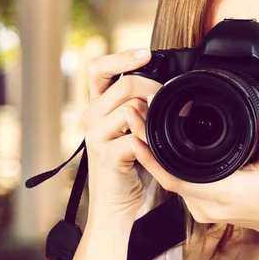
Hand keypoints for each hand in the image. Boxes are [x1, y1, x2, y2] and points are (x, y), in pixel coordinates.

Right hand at [82, 48, 161, 220]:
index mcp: (96, 107)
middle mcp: (90, 117)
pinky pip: (135, 135)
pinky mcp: (106, 154)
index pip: (98, 69)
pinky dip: (151, 141)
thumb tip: (164, 86)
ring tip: (159, 132)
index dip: (122, 57)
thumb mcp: (132, 131)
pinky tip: (152, 150)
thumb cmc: (128, 166)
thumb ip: (139, 107)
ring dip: (153, 117)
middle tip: (168, 101)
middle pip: (123, 86)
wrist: (115, 205)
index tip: (146, 54)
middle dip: (153, 89)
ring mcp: (95, 136)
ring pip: (130, 108)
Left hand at [124, 107, 258, 239]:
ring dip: (152, 152)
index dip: (153, 158)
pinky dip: (164, 162)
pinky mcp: (200, 204)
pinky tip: (157, 140)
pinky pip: (176, 182)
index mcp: (225, 193)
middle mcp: (207, 204)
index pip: (178, 178)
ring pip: (168, 179)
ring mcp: (201, 207)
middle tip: (132, 112)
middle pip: (166, 175)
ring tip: (140, 119)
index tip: (138, 133)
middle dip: (146, 145)